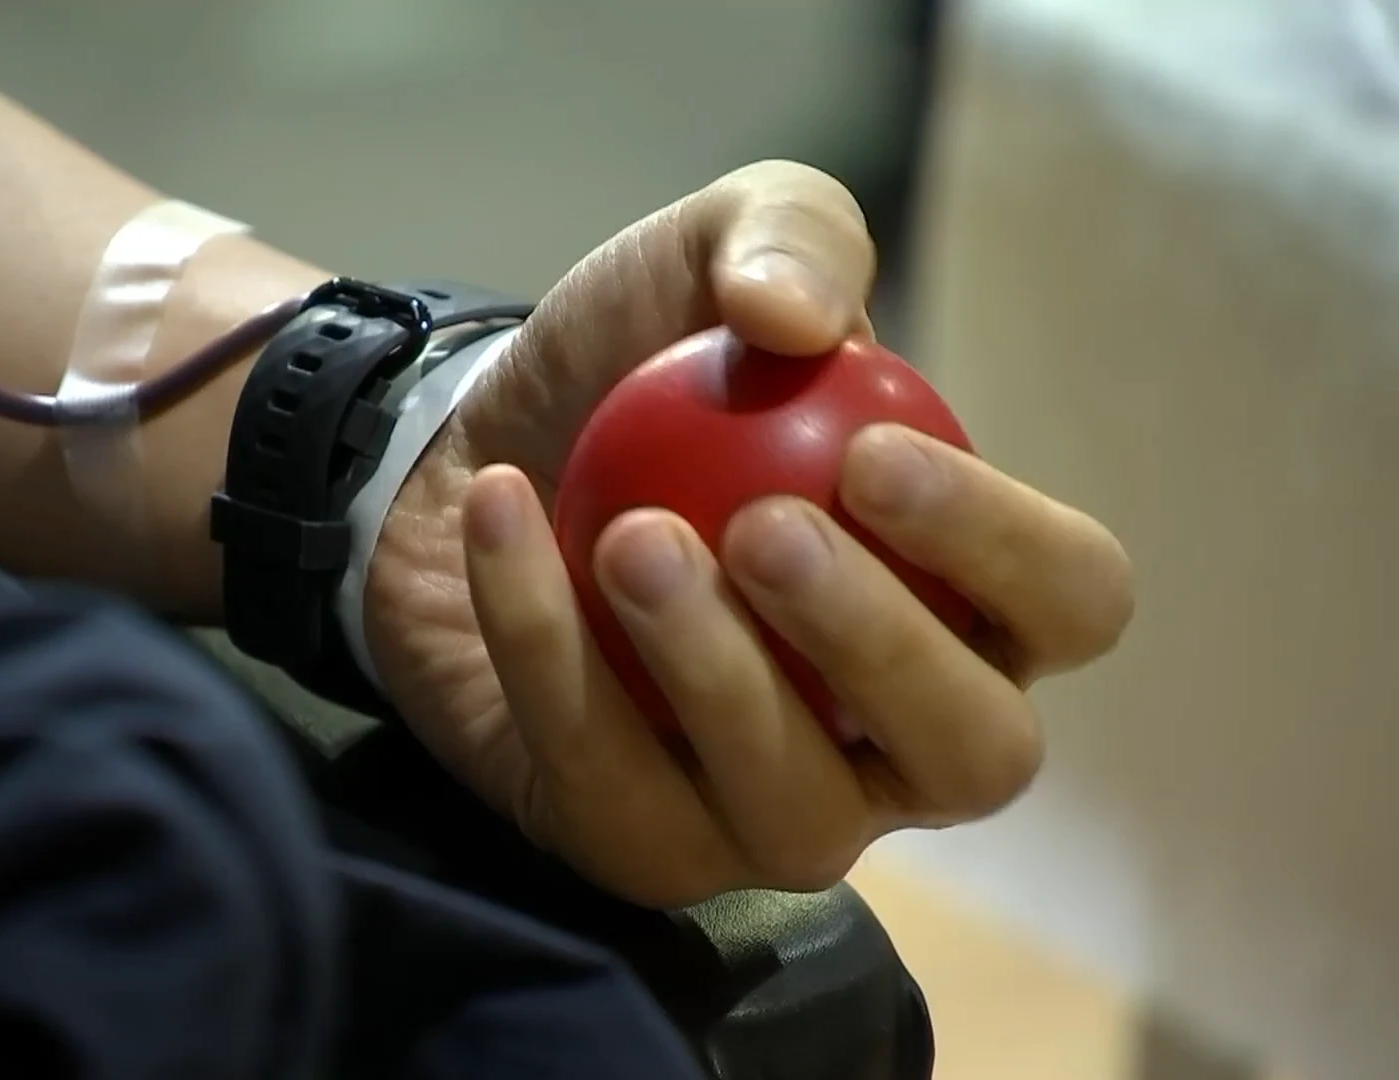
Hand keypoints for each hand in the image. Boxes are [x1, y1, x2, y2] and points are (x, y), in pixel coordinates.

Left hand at [363, 162, 1134, 907]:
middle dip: (881, 643)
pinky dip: (545, 645)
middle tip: (764, 529)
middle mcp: (901, 736)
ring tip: (633, 539)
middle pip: (975, 750)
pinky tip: (501, 518)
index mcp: (973, 599)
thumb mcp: (711, 255)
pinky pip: (608, 782)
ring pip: (798, 809)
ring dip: (714, 671)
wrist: (469, 453)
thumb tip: (806, 318)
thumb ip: (788, 237)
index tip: (869, 454)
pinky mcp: (642, 847)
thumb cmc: (637, 373)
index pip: (1071, 603)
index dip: (1003, 544)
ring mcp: (776, 814)